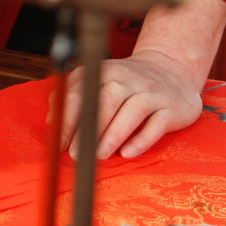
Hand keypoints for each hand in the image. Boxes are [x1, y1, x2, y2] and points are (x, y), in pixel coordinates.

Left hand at [59, 0, 225, 159]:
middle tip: (76, 154)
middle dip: (88, 129)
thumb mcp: (99, 79)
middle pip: (106, 101)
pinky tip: (127, 153)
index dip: (68, 118)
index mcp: (104, 71)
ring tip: (98, 156)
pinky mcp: (172, 108)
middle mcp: (128, 79)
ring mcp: (152, 92)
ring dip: (113, 135)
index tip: (59, 141)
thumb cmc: (127, 83)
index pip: (81, 92)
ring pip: (132, 111)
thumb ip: (74, 94)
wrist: (172, 69)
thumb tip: (53, 118)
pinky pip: (157, 124)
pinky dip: (142, 139)